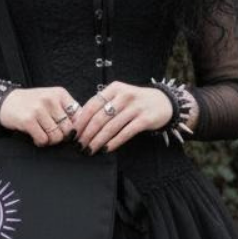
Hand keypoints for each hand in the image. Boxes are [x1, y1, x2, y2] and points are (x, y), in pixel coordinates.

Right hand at [0, 85, 79, 146]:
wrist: (5, 101)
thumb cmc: (31, 103)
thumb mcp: (51, 100)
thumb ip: (66, 111)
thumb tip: (82, 129)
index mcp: (60, 94)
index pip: (79, 116)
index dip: (77, 129)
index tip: (71, 134)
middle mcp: (50, 99)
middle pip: (69, 129)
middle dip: (62, 136)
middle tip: (53, 134)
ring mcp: (39, 109)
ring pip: (57, 136)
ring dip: (51, 141)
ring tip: (44, 135)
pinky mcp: (28, 120)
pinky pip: (43, 139)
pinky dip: (41, 142)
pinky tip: (36, 137)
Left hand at [74, 81, 198, 152]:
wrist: (164, 102)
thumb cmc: (136, 102)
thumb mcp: (119, 97)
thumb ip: (103, 106)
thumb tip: (81, 124)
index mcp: (114, 88)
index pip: (92, 105)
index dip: (80, 121)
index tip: (73, 134)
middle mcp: (124, 96)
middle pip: (100, 117)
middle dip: (87, 134)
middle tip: (79, 145)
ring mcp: (135, 107)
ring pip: (111, 127)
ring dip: (98, 141)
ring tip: (90, 150)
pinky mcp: (145, 119)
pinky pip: (126, 133)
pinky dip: (114, 142)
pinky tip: (106, 149)